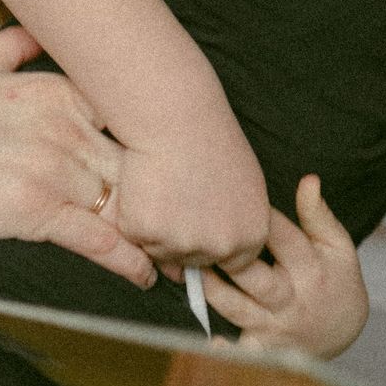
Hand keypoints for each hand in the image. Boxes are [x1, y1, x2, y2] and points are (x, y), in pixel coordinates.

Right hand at [0, 27, 154, 286]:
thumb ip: (10, 48)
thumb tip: (33, 31)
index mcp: (51, 89)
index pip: (124, 114)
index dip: (149, 144)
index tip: (170, 165)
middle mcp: (61, 125)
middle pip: (133, 161)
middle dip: (161, 192)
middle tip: (187, 218)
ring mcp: (51, 167)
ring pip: (122, 201)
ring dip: (152, 230)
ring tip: (175, 253)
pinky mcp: (34, 209)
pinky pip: (97, 237)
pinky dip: (126, 259)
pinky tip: (144, 274)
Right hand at [111, 106, 271, 276]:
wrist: (178, 119)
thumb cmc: (211, 144)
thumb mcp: (245, 188)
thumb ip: (239, 225)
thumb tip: (226, 254)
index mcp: (251, 238)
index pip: (232, 265)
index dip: (213, 244)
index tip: (203, 222)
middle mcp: (221, 248)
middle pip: (194, 262)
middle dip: (182, 238)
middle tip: (179, 197)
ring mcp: (183, 244)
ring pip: (161, 252)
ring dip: (157, 229)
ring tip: (164, 187)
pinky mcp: (147, 234)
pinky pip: (135, 236)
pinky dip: (134, 215)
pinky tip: (146, 186)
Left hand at [204, 176, 369, 358]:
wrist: (344, 331)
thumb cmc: (335, 279)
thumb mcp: (337, 246)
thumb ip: (319, 215)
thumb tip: (308, 180)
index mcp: (311, 268)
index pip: (283, 239)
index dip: (258, 219)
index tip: (232, 198)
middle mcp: (291, 298)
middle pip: (256, 278)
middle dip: (229, 260)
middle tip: (200, 237)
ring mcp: (275, 326)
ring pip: (237, 308)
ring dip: (210, 290)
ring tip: (187, 267)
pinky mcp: (262, 347)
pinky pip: (239, 351)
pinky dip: (224, 350)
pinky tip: (206, 341)